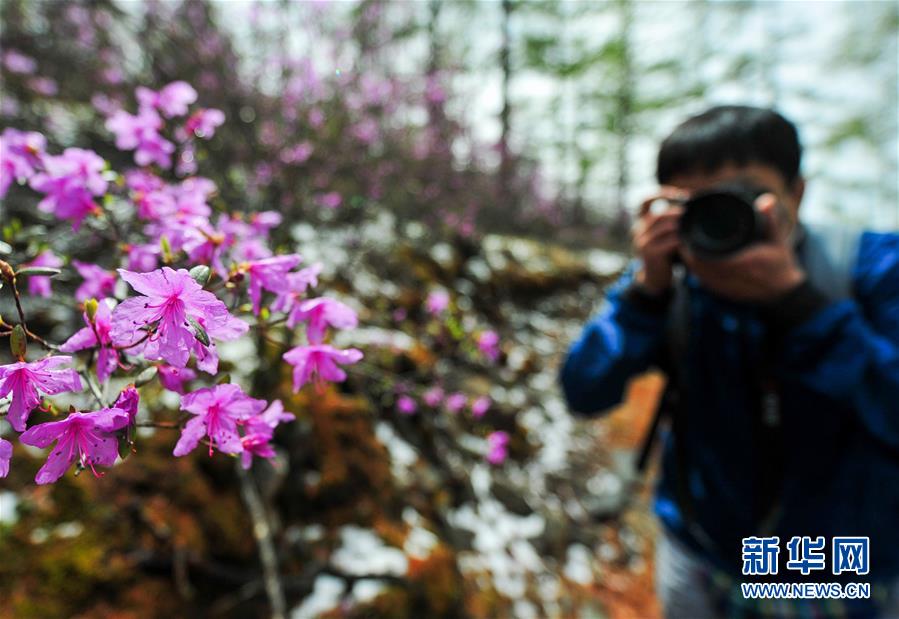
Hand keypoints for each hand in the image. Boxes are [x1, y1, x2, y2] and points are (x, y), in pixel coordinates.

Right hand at [632, 189, 686, 294]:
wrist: (653, 278)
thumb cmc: (663, 254)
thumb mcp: (663, 236)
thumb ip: (670, 223)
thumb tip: (692, 207)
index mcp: (641, 223)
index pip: (645, 201)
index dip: (661, 193)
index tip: (681, 195)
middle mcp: (638, 230)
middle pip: (659, 214)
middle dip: (678, 212)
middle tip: (694, 213)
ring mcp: (643, 242)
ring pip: (665, 226)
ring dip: (682, 225)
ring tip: (694, 226)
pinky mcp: (650, 253)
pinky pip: (669, 241)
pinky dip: (682, 240)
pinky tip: (689, 241)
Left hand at [680, 193, 804, 301]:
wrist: (782, 292)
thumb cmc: (780, 263)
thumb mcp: (777, 240)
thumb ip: (770, 220)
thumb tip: (766, 200)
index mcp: (744, 263)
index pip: (711, 257)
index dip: (696, 247)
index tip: (689, 234)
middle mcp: (733, 277)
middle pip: (700, 266)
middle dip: (689, 252)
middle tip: (683, 237)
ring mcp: (726, 286)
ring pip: (698, 274)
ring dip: (690, 262)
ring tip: (685, 247)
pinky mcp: (723, 292)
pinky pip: (703, 281)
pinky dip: (696, 271)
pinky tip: (692, 261)